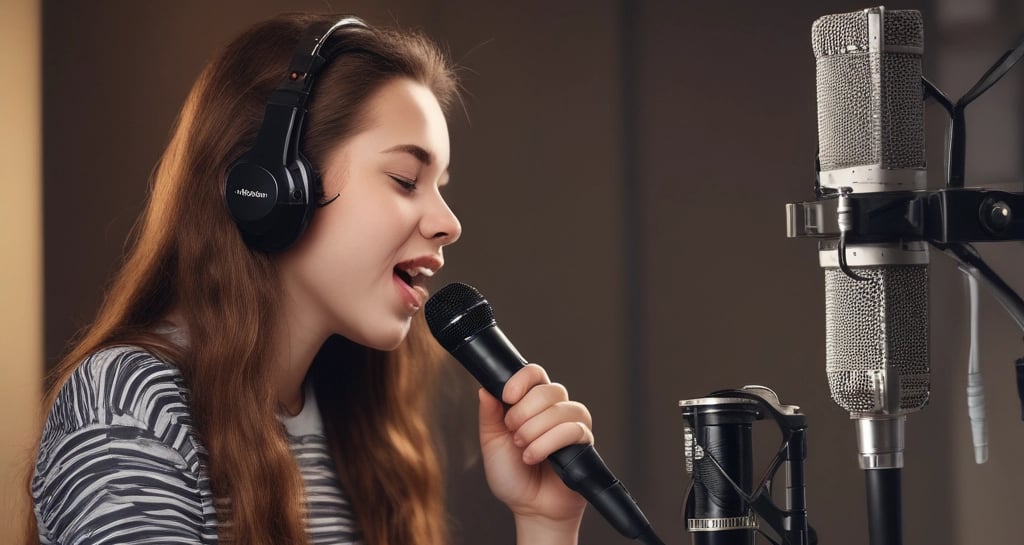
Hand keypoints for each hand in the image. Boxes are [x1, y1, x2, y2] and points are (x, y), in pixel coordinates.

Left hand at [477, 364, 592, 542]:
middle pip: (549, 389)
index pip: (534, 373)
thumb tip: (485, 388)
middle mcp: (554, 409)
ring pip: (561, 409)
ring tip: (523, 448)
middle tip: (513, 434)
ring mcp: (571, 424)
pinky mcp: (584, 443)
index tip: (507, 397)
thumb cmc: (512, 475)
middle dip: (524, 412)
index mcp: (531, 404)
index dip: (522, 380)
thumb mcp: (491, 443)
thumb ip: (489, 415)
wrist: (530, 508)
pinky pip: (573, 430)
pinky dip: (548, 443)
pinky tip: (534, 457)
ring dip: (535, 430)